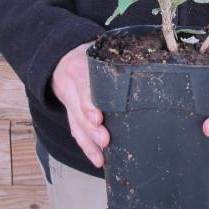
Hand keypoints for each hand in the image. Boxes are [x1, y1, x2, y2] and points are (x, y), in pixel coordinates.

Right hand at [51, 40, 109, 167]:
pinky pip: (75, 131)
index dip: (89, 103)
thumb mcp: (98, 50)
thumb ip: (114, 59)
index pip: (84, 86)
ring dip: (89, 142)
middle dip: (92, 129)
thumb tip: (147, 63)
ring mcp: (67, 101)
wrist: (61, 56)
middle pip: (79, 111)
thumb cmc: (89, 54)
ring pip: (76, 124)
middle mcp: (70, 86)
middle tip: (105, 140)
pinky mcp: (68, 112)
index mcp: (79, 66)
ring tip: (102, 157)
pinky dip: (85, 146)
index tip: (98, 117)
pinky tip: (97, 158)